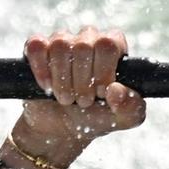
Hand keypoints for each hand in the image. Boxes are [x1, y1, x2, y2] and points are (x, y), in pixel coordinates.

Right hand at [13, 27, 145, 167]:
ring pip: (60, 44)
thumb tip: (115, 90)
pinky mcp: (38, 50)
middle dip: (82, 82)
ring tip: (66, 98)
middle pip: (84, 45)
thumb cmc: (97, 117)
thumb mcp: (123, 119)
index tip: (101, 93)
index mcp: (113, 47)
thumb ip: (131, 107)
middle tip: (83, 101)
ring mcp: (62, 41)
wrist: (64, 129)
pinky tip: (47, 87)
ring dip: (62, 79)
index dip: (103, 71)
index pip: (108, 43)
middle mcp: (89, 38)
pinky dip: (41, 69)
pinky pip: (36, 46)